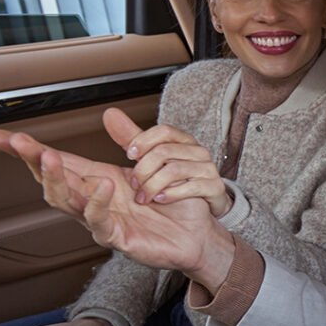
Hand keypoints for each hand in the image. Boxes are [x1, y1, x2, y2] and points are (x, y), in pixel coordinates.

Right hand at [0, 125, 235, 290]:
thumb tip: (110, 112)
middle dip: (34, 161)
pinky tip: (100, 186)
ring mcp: (102, 220)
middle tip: (20, 142)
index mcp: (96, 180)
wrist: (196, 234)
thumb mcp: (150, 165)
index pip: (56, 162)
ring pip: (67, 202)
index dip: (28, 150)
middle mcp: (93, 200)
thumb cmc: (170, 204)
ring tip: (51, 158)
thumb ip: (130, 140)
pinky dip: (96, 203)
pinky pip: (99, 221)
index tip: (1, 136)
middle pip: (52, 181)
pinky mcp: (118, 237)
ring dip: (57, 179)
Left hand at [104, 108, 231, 217]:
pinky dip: (172, 194)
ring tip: (144, 197)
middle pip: (165, 151)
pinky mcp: (215, 187)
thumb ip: (132, 138)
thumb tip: (110, 114)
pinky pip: (191, 187)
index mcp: (183, 141)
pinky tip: (161, 199)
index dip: (144, 141)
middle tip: (134, 184)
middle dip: (143, 169)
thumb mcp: (153, 158)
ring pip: (174, 170)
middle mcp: (198, 152)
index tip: (130, 155)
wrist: (202, 211)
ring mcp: (208, 169)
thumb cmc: (175, 183)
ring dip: (153, 185)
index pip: (164, 131)